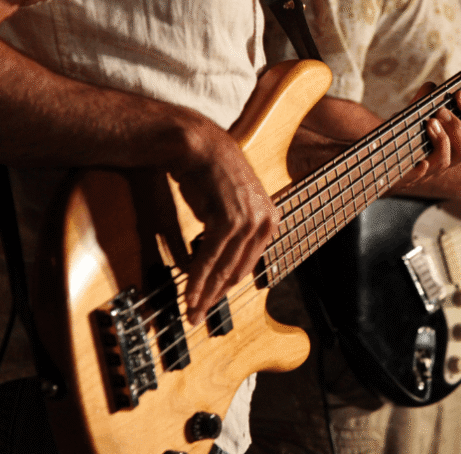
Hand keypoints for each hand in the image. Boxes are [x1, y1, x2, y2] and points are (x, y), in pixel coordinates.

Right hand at [170, 118, 279, 324]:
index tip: (211, 302)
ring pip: (224, 268)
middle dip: (216, 297)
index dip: (227, 287)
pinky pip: (210, 257)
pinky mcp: (229, 219)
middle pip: (237, 271)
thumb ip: (234, 233)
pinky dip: (198, 278)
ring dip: (205, 292)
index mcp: (271, 220)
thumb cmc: (210, 174)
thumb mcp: (232, 205)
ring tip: (191, 310)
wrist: (198, 146)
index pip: (249, 264)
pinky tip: (189, 292)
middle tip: (198, 315)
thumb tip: (222, 266)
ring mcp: (249, 221)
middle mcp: (265, 221)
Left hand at [399, 88, 460, 186]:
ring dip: (441, 141)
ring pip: (445, 162)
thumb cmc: (404, 134)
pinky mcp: (408, 178)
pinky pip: (417, 178)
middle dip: (457, 127)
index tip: (459, 93)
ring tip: (429, 123)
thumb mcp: (414, 114)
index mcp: (454, 141)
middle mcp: (446, 158)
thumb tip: (431, 86)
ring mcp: (428, 170)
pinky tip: (420, 162)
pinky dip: (421, 170)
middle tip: (441, 110)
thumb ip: (423, 100)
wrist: (382, 158)